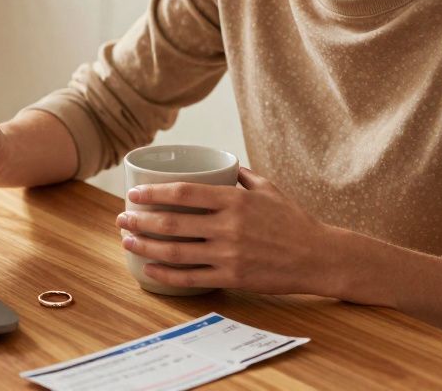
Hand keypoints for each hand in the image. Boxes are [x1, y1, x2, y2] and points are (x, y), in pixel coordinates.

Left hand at [116, 167, 332, 294]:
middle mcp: (228, 226)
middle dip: (140, 221)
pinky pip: (191, 277)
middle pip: (172, 223)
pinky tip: (149, 268)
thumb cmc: (294, 220)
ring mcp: (229, 253)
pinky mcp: (233, 277)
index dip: (153, 193)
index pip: (183, 193)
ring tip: (128, 241)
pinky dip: (166, 273)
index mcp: (234, 200)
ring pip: (176, 251)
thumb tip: (223, 165)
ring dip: (145, 246)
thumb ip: (242, 176)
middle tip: (122, 218)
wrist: (319, 256)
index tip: (133, 194)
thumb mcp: (269, 188)